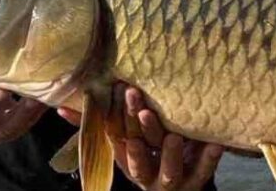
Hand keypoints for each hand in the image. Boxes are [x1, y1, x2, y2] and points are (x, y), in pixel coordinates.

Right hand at [59, 84, 221, 190]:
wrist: (178, 188)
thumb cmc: (150, 154)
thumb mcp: (125, 142)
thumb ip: (100, 124)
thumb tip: (60, 106)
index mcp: (128, 159)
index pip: (120, 139)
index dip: (119, 120)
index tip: (120, 94)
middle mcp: (146, 173)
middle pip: (141, 155)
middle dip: (142, 133)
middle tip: (145, 110)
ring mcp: (171, 180)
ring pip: (167, 171)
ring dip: (170, 155)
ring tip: (175, 138)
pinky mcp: (195, 182)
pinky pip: (202, 171)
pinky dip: (209, 159)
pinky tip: (216, 143)